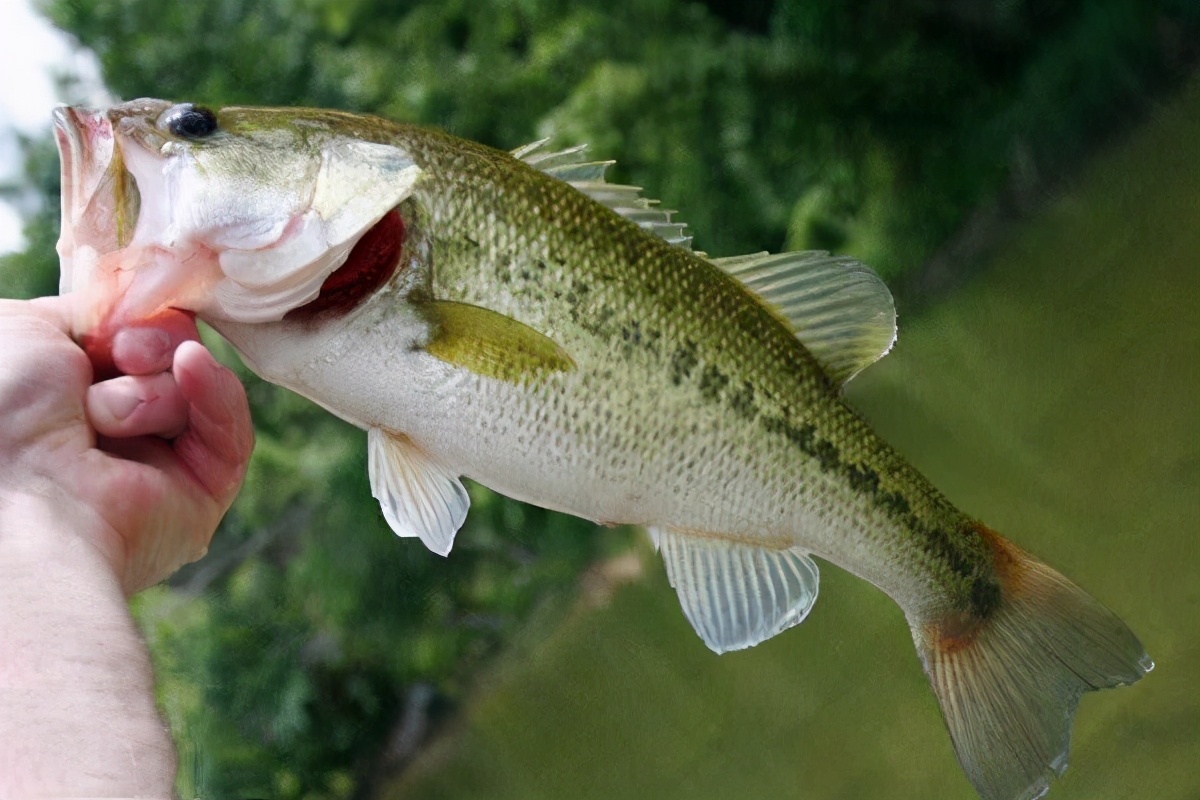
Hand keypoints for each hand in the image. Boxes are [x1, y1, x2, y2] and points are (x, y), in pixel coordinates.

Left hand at [0, 295, 252, 593]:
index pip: (127, 338)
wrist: (19, 493)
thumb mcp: (21, 328)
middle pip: (169, 353)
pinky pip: (231, 426)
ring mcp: (161, 464)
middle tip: (116, 357)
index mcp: (64, 400)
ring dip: (149, 387)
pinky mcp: (205, 491)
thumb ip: (83, 310)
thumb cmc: (0, 410)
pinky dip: (214, 391)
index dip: (129, 315)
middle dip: (147, 343)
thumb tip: (131, 314)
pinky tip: (192, 370)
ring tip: (104, 418)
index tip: (112, 315)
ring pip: (193, 386)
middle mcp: (112, 435)